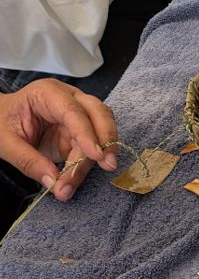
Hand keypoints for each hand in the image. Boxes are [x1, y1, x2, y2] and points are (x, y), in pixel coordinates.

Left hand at [0, 79, 117, 200]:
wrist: (2, 122)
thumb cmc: (2, 124)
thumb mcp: (6, 142)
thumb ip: (28, 161)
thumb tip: (53, 181)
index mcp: (47, 93)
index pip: (73, 111)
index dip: (87, 133)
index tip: (95, 156)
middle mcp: (69, 99)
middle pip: (99, 114)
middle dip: (106, 140)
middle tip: (107, 165)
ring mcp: (79, 115)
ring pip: (101, 132)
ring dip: (99, 157)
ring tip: (73, 184)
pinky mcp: (82, 133)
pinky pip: (93, 148)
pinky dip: (87, 165)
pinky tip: (73, 181)